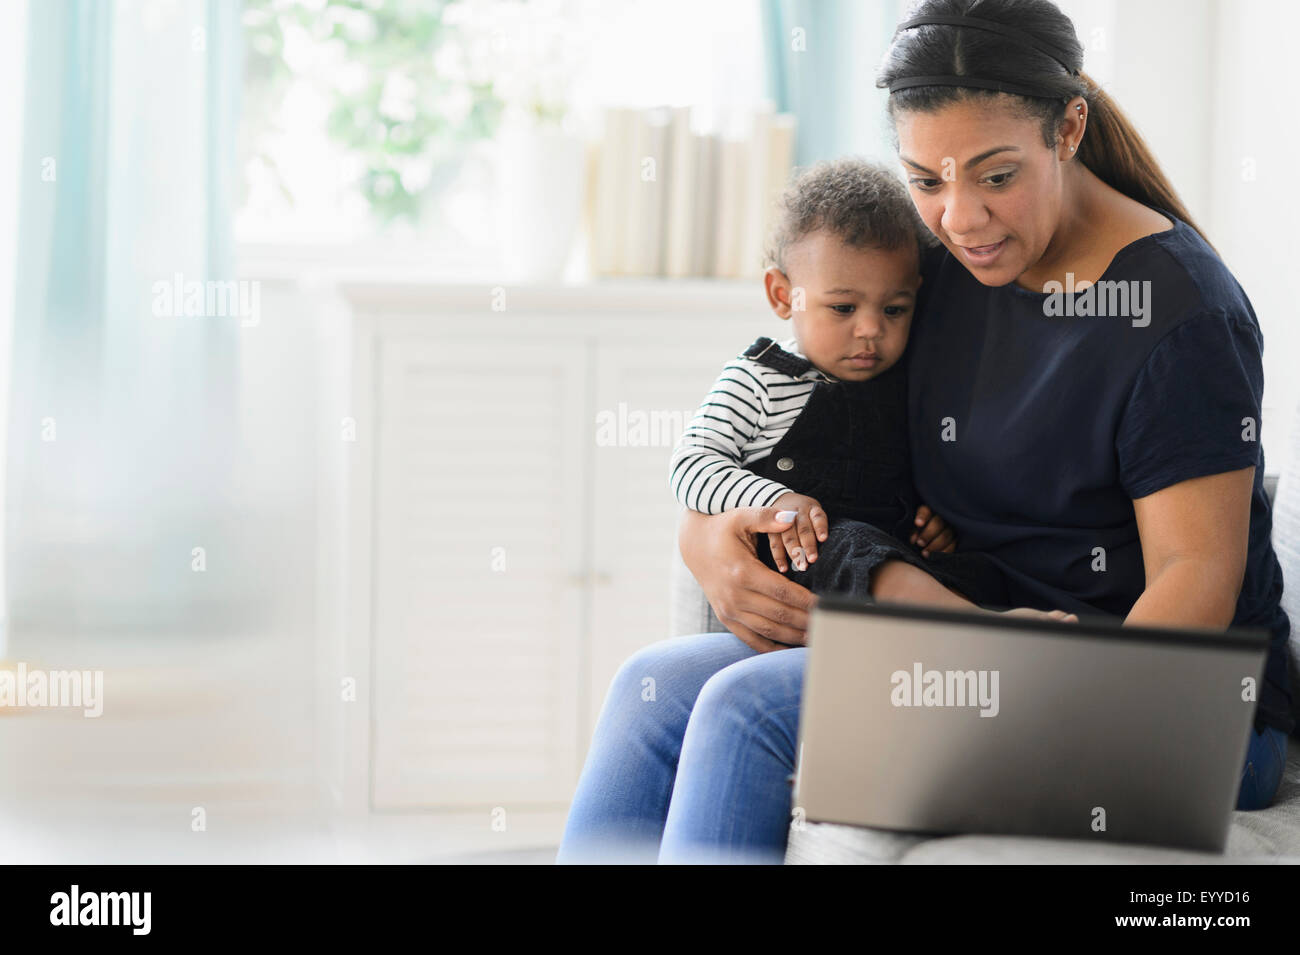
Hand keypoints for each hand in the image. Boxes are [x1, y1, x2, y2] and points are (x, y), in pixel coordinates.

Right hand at [678, 507, 815, 651]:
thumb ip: (767, 517)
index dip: (806, 601)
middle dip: (806, 621)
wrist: (694, 545)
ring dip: (793, 637)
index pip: (782, 592)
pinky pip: (751, 640)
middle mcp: (735, 595)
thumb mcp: (741, 516)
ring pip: (768, 631)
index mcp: (743, 572)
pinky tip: (790, 649)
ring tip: (815, 637)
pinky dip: (772, 648)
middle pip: (779, 615)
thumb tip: (791, 517)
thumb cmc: (722, 530)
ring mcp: (729, 610)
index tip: (825, 605)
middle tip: (828, 624)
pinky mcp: (726, 618)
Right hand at [767, 492, 827, 572]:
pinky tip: (784, 568)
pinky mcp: (771, 528)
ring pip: (788, 536)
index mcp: (811, 508)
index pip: (817, 517)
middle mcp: (797, 512)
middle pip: (803, 529)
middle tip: (812, 560)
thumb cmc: (805, 514)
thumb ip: (817, 526)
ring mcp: (782, 520)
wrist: (780, 501)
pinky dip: (779, 557)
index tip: (823, 539)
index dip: (820, 527)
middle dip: (808, 545)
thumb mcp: (813, 512)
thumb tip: (827, 551)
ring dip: (794, 552)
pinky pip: (775, 543)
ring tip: (801, 566)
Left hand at [909, 503, 956, 556]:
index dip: (922, 517)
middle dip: (928, 534)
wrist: (935, 536)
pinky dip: (944, 551)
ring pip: (946, 535)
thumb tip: (914, 540)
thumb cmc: (922, 531)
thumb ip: (915, 531)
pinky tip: (936, 556)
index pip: (926, 510)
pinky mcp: (958, 537)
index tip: (918, 523)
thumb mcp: (916, 528)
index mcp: (931, 510)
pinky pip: (953, 545)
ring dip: (935, 546)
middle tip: (920, 543)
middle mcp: (944, 516)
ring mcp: (953, 526)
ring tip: (924, 553)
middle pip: (938, 523)